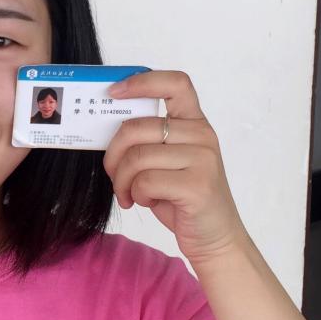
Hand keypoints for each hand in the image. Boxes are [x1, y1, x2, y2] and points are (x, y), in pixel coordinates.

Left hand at [102, 69, 248, 265]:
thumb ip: (148, 140)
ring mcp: (203, 159)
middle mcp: (202, 135)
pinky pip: (145, 181)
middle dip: (113, 154)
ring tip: (128, 193)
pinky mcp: (197, 185)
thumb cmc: (182, 197)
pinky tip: (143, 201)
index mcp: (194, 123)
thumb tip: (105, 125)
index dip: (141, 82)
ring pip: (136, 157)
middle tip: (113, 174)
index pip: (175, 83)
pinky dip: (135, 194)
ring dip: (122, 180)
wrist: (215, 237)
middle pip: (136, 128)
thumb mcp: (167, 160)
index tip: (114, 93)